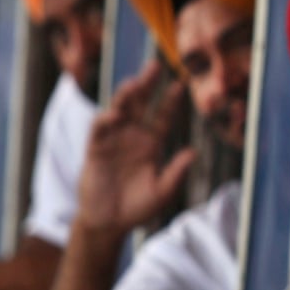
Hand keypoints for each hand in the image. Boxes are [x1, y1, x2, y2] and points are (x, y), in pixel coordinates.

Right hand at [77, 61, 195, 235]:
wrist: (110, 222)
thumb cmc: (138, 207)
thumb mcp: (162, 191)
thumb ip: (176, 172)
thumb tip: (194, 152)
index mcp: (152, 143)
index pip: (163, 116)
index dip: (170, 101)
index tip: (180, 84)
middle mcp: (133, 136)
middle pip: (140, 105)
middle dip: (146, 85)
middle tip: (154, 66)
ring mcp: (113, 141)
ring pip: (119, 111)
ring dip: (125, 97)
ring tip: (134, 83)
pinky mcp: (95, 149)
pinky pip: (99, 130)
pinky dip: (106, 120)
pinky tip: (115, 115)